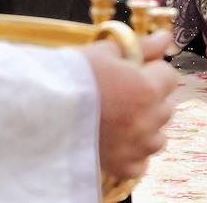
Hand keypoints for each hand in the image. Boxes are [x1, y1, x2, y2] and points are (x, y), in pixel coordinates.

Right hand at [82, 31, 178, 182]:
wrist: (36, 112)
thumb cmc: (71, 77)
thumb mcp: (106, 52)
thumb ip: (142, 46)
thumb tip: (165, 38)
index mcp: (146, 89)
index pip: (170, 77)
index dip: (154, 71)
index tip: (137, 71)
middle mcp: (146, 120)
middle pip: (165, 107)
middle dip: (152, 98)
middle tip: (127, 94)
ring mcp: (133, 147)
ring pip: (157, 138)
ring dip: (147, 128)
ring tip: (124, 120)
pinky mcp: (118, 167)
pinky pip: (140, 165)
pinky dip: (133, 155)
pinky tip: (119, 143)